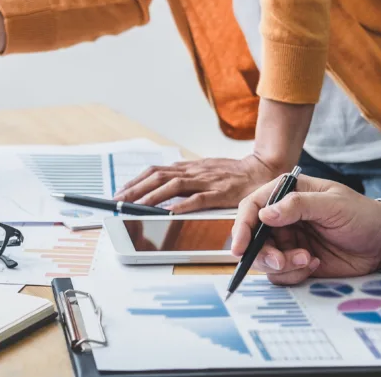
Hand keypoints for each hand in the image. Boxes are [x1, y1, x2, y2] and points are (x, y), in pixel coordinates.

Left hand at [113, 156, 284, 212]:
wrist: (262, 170)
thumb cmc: (231, 175)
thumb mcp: (204, 172)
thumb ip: (185, 179)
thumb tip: (161, 189)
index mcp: (188, 168)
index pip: (155, 171)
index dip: (135, 181)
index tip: (120, 192)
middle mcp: (194, 171)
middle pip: (158, 177)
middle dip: (135, 189)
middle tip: (118, 201)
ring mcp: (207, 181)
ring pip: (173, 186)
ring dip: (152, 197)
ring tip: (135, 207)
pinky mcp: (220, 192)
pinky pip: (198, 199)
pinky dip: (182, 205)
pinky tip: (168, 213)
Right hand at [230, 174, 380, 283]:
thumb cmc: (362, 215)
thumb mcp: (333, 204)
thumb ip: (298, 205)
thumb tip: (265, 214)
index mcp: (286, 195)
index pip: (252, 207)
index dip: (241, 227)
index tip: (240, 247)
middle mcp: (281, 218)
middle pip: (252, 238)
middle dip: (263, 254)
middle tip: (283, 262)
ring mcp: (287, 241)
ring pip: (264, 259)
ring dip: (283, 265)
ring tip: (310, 260)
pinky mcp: (295, 262)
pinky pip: (280, 274)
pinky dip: (294, 274)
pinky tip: (315, 264)